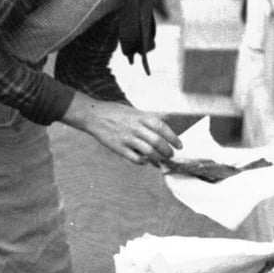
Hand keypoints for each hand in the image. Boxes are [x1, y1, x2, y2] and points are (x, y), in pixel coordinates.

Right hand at [62, 95, 180, 164]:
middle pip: (157, 142)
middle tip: (170, 154)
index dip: (173, 137)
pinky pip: (135, 159)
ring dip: (158, 157)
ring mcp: (126, 139)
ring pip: (148, 152)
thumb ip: (147, 118)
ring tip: (161, 159)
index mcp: (140, 116)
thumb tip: (165, 123)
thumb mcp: (133, 110)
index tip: (179, 145)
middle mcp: (135, 127)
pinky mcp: (118, 148)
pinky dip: (143, 162)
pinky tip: (145, 161)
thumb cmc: (115, 112)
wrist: (94, 116)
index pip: (161, 127)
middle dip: (167, 151)